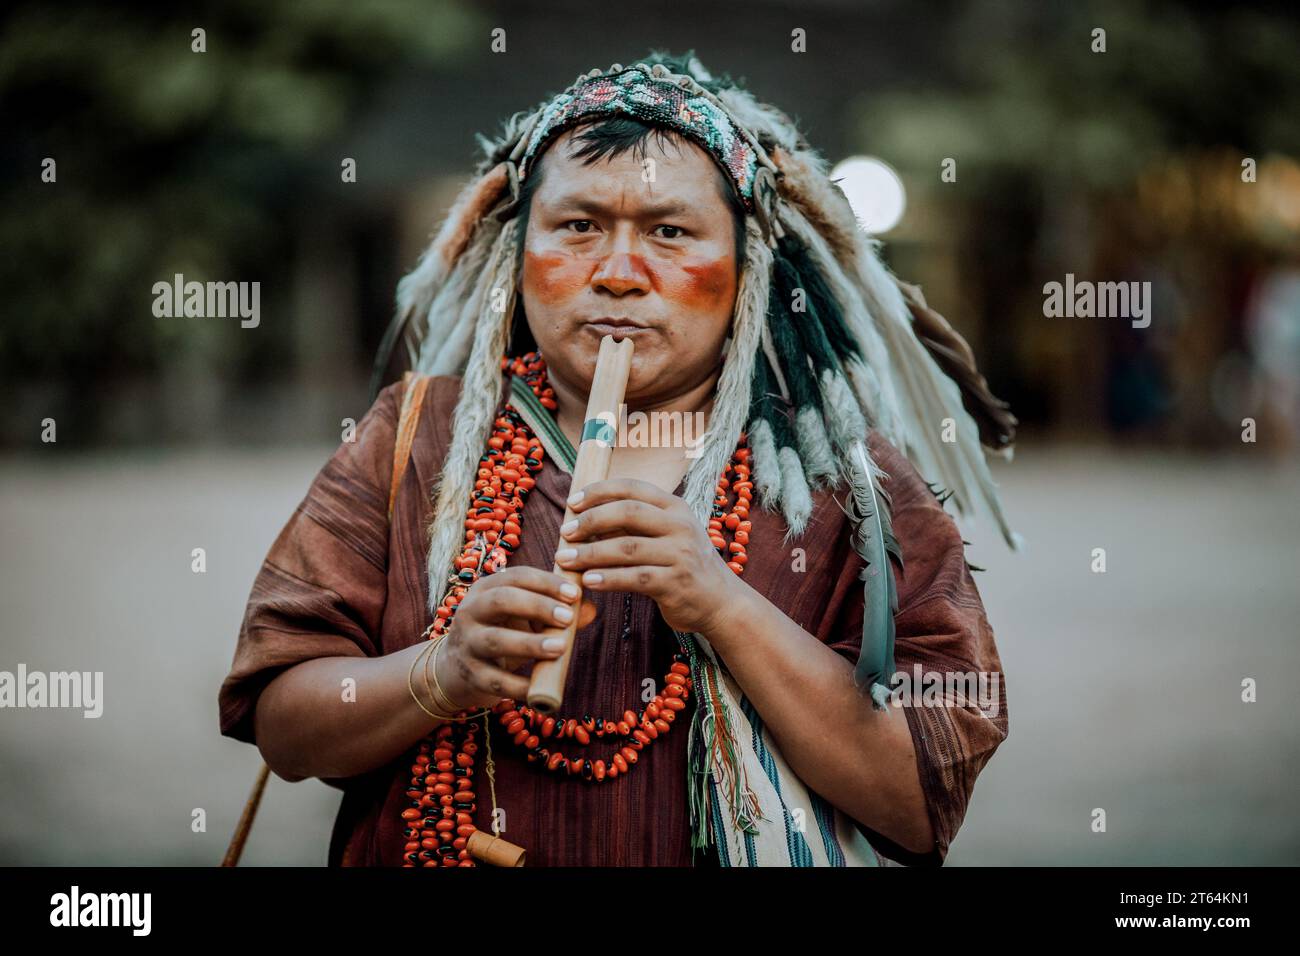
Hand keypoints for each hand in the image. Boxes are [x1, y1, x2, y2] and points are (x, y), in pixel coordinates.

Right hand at [437, 565, 596, 710]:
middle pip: (502, 600)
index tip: (574, 593)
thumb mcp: (524, 619)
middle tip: (568, 618)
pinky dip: (520, 686)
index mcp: (486, 589)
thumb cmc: (501, 634)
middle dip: (537, 606)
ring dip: (530, 643)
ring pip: (496, 640)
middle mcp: (470, 611)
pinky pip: (496, 681)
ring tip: (560, 647)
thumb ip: (556, 612)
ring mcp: (467, 643)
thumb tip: (590, 609)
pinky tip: (540, 688)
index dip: (546, 582)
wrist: (456, 670)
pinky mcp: (470, 675)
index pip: (516, 576)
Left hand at [555, 478, 745, 635]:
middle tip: (566, 531)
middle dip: (591, 520)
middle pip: (628, 512)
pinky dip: (607, 579)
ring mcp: (680, 555)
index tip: (572, 502)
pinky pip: (634, 578)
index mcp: (676, 508)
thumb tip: (587, 518)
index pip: (632, 488)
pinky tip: (588, 581)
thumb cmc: (686, 566)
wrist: (722, 602)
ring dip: (591, 553)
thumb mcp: (670, 535)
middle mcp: (681, 526)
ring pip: (627, 547)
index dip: (599, 492)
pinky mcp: (676, 583)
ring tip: (566, 559)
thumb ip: (638, 524)